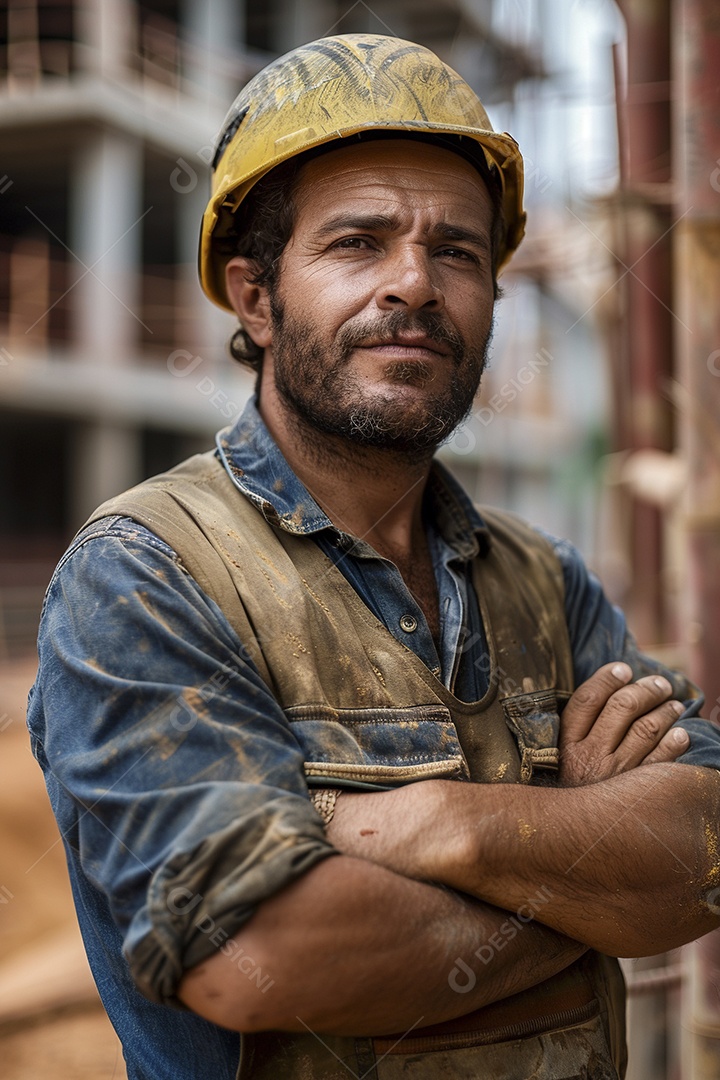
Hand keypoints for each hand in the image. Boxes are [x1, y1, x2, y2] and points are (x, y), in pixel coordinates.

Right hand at [559, 662, 687, 786]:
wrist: (573, 841)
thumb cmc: (571, 794)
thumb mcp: (562, 763)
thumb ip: (578, 732)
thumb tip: (609, 693)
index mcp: (567, 746)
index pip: (587, 700)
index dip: (606, 678)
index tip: (623, 668)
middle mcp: (590, 757)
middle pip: (622, 707)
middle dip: (645, 689)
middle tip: (659, 684)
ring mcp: (616, 776)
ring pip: (647, 728)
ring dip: (665, 711)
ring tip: (674, 704)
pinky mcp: (637, 794)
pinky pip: (663, 761)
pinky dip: (675, 742)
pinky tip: (681, 733)